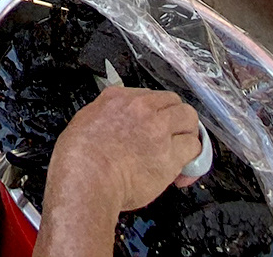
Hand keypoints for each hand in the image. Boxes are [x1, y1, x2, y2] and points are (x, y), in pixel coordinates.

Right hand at [37, 87, 200, 254]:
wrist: (87, 177)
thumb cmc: (78, 158)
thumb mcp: (84, 122)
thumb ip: (104, 117)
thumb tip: (113, 125)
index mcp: (118, 98)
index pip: (149, 96)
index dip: (155, 113)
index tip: (154, 125)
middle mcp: (142, 108)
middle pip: (175, 102)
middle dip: (177, 118)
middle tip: (174, 135)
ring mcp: (159, 129)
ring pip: (189, 119)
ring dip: (187, 134)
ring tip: (182, 151)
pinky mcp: (171, 154)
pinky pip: (194, 149)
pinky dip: (192, 159)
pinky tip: (183, 171)